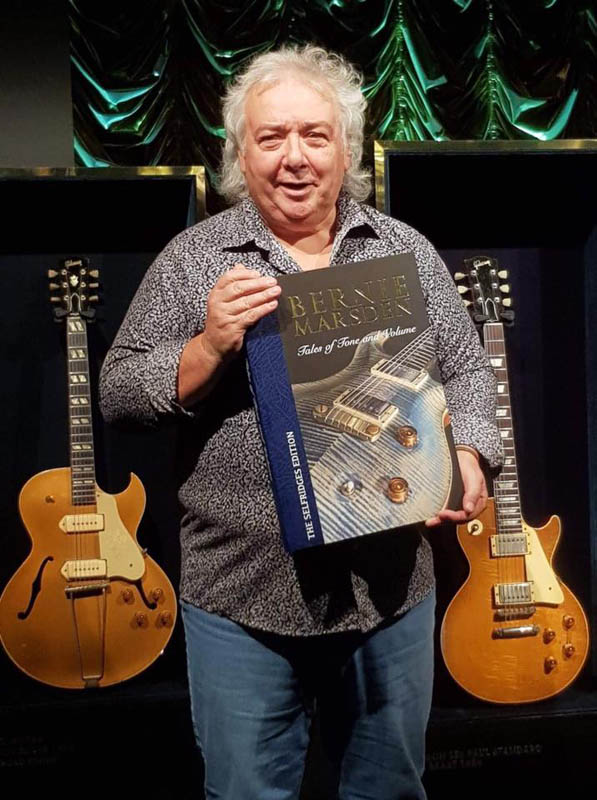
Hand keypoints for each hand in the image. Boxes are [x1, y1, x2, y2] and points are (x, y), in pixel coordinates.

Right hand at [177, 263, 280, 405]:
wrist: (213, 347)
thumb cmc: (222, 321)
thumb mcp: (222, 301)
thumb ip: (232, 285)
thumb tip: (240, 266)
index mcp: (215, 294)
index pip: (229, 278)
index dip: (245, 274)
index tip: (259, 274)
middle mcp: (217, 303)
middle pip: (239, 289)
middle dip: (258, 284)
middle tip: (273, 282)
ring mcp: (224, 316)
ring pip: (247, 302)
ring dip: (264, 296)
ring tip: (276, 291)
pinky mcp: (233, 328)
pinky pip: (251, 316)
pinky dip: (263, 309)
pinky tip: (272, 305)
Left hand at [425, 448, 487, 527]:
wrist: (463, 458)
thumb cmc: (470, 468)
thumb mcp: (475, 478)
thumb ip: (473, 494)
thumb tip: (469, 509)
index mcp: (478, 502)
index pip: (467, 515)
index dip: (455, 517)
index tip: (444, 514)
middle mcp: (468, 505)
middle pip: (458, 518)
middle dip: (447, 520)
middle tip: (435, 518)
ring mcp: (459, 504)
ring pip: (451, 516)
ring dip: (441, 520)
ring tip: (431, 521)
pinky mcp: (451, 500)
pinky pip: (446, 509)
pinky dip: (438, 514)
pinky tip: (431, 516)